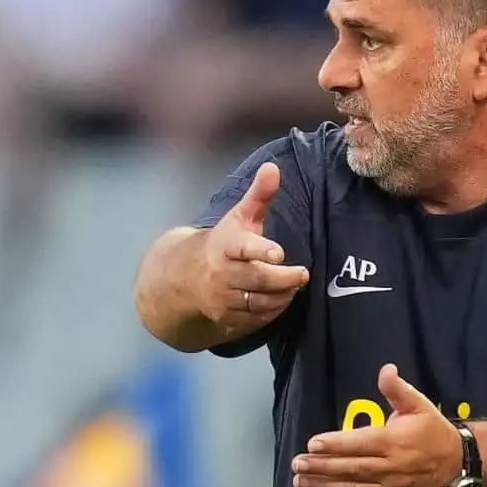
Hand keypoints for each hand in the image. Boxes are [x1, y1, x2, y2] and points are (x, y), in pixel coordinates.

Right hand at [202, 163, 310, 329]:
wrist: (184, 279)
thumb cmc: (223, 244)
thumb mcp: (238, 218)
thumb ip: (258, 195)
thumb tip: (273, 167)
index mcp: (225, 246)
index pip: (243, 248)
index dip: (261, 250)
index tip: (278, 252)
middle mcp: (221, 274)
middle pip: (257, 279)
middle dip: (283, 278)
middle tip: (302, 274)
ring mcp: (223, 299)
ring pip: (259, 302)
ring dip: (282, 296)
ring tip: (294, 285)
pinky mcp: (228, 319)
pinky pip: (256, 319)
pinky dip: (273, 311)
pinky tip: (283, 299)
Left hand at [290, 364, 463, 486]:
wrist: (458, 467)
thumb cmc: (433, 432)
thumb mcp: (419, 406)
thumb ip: (398, 390)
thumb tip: (386, 369)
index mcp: (394, 442)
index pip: (360, 443)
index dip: (335, 444)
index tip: (312, 443)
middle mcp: (389, 467)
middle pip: (351, 468)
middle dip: (321, 466)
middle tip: (297, 463)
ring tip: (299, 481)